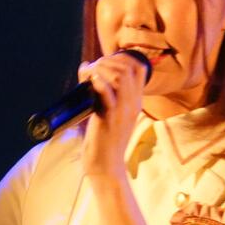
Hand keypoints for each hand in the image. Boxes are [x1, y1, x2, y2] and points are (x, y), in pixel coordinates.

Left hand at [78, 51, 146, 176]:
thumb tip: (86, 68)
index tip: (104, 63)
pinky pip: (106, 92)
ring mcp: (122, 111)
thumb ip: (102, 92)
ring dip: (101, 69)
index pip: (139, 67)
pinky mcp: (109, 118)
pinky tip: (88, 81)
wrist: (106, 166)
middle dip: (108, 61)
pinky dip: (96, 81)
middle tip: (92, 69)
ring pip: (119, 76)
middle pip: (128, 67)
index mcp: (135, 102)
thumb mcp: (108, 113)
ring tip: (88, 75)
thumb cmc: (104, 141)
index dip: (121, 58)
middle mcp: (132, 104)